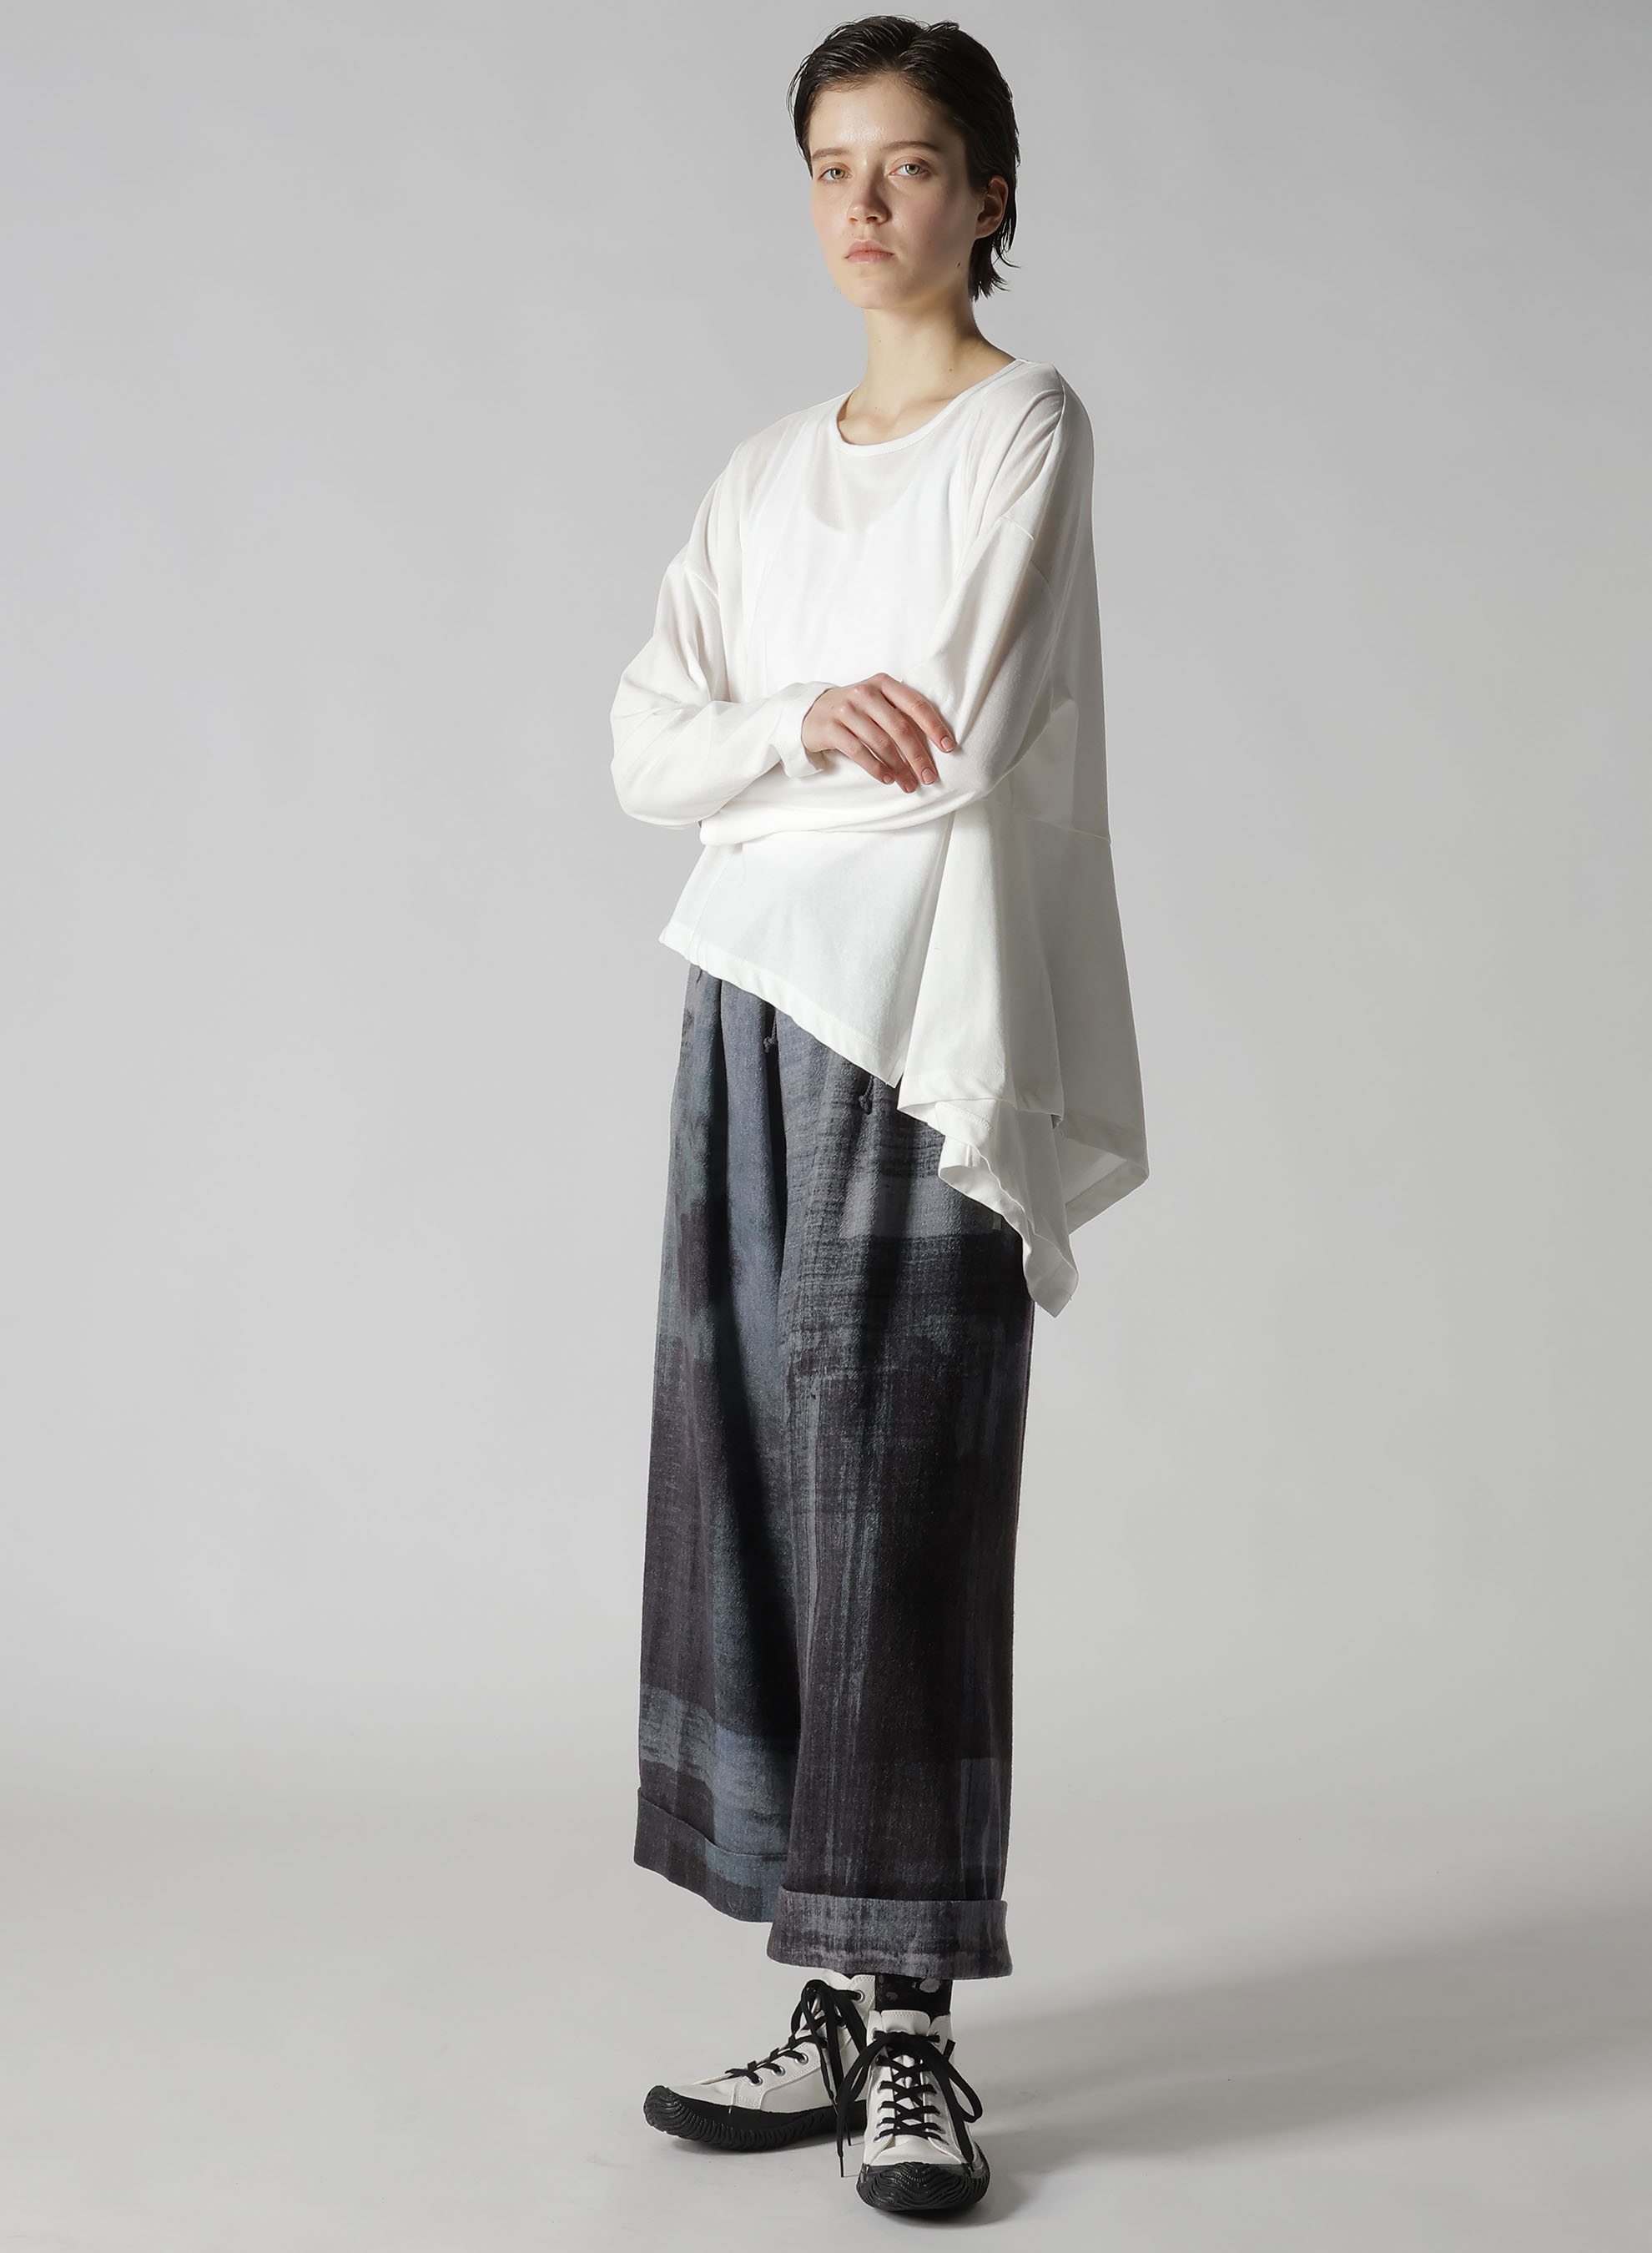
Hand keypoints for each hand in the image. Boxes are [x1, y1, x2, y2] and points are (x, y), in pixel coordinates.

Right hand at [800, 675, 957, 791]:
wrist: (811, 713)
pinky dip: (876, 768)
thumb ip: (901, 714)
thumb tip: (934, 745)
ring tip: (909, 784)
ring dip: (898, 767)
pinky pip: (858, 751)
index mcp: (883, 684)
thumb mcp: (877, 703)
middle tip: (929, 777)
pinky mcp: (830, 728)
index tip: (948, 747)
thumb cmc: (854, 711)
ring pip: (880, 742)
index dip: (934, 726)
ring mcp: (846, 709)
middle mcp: (865, 693)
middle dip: (917, 755)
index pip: (915, 704)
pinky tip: (888, 778)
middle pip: (900, 727)